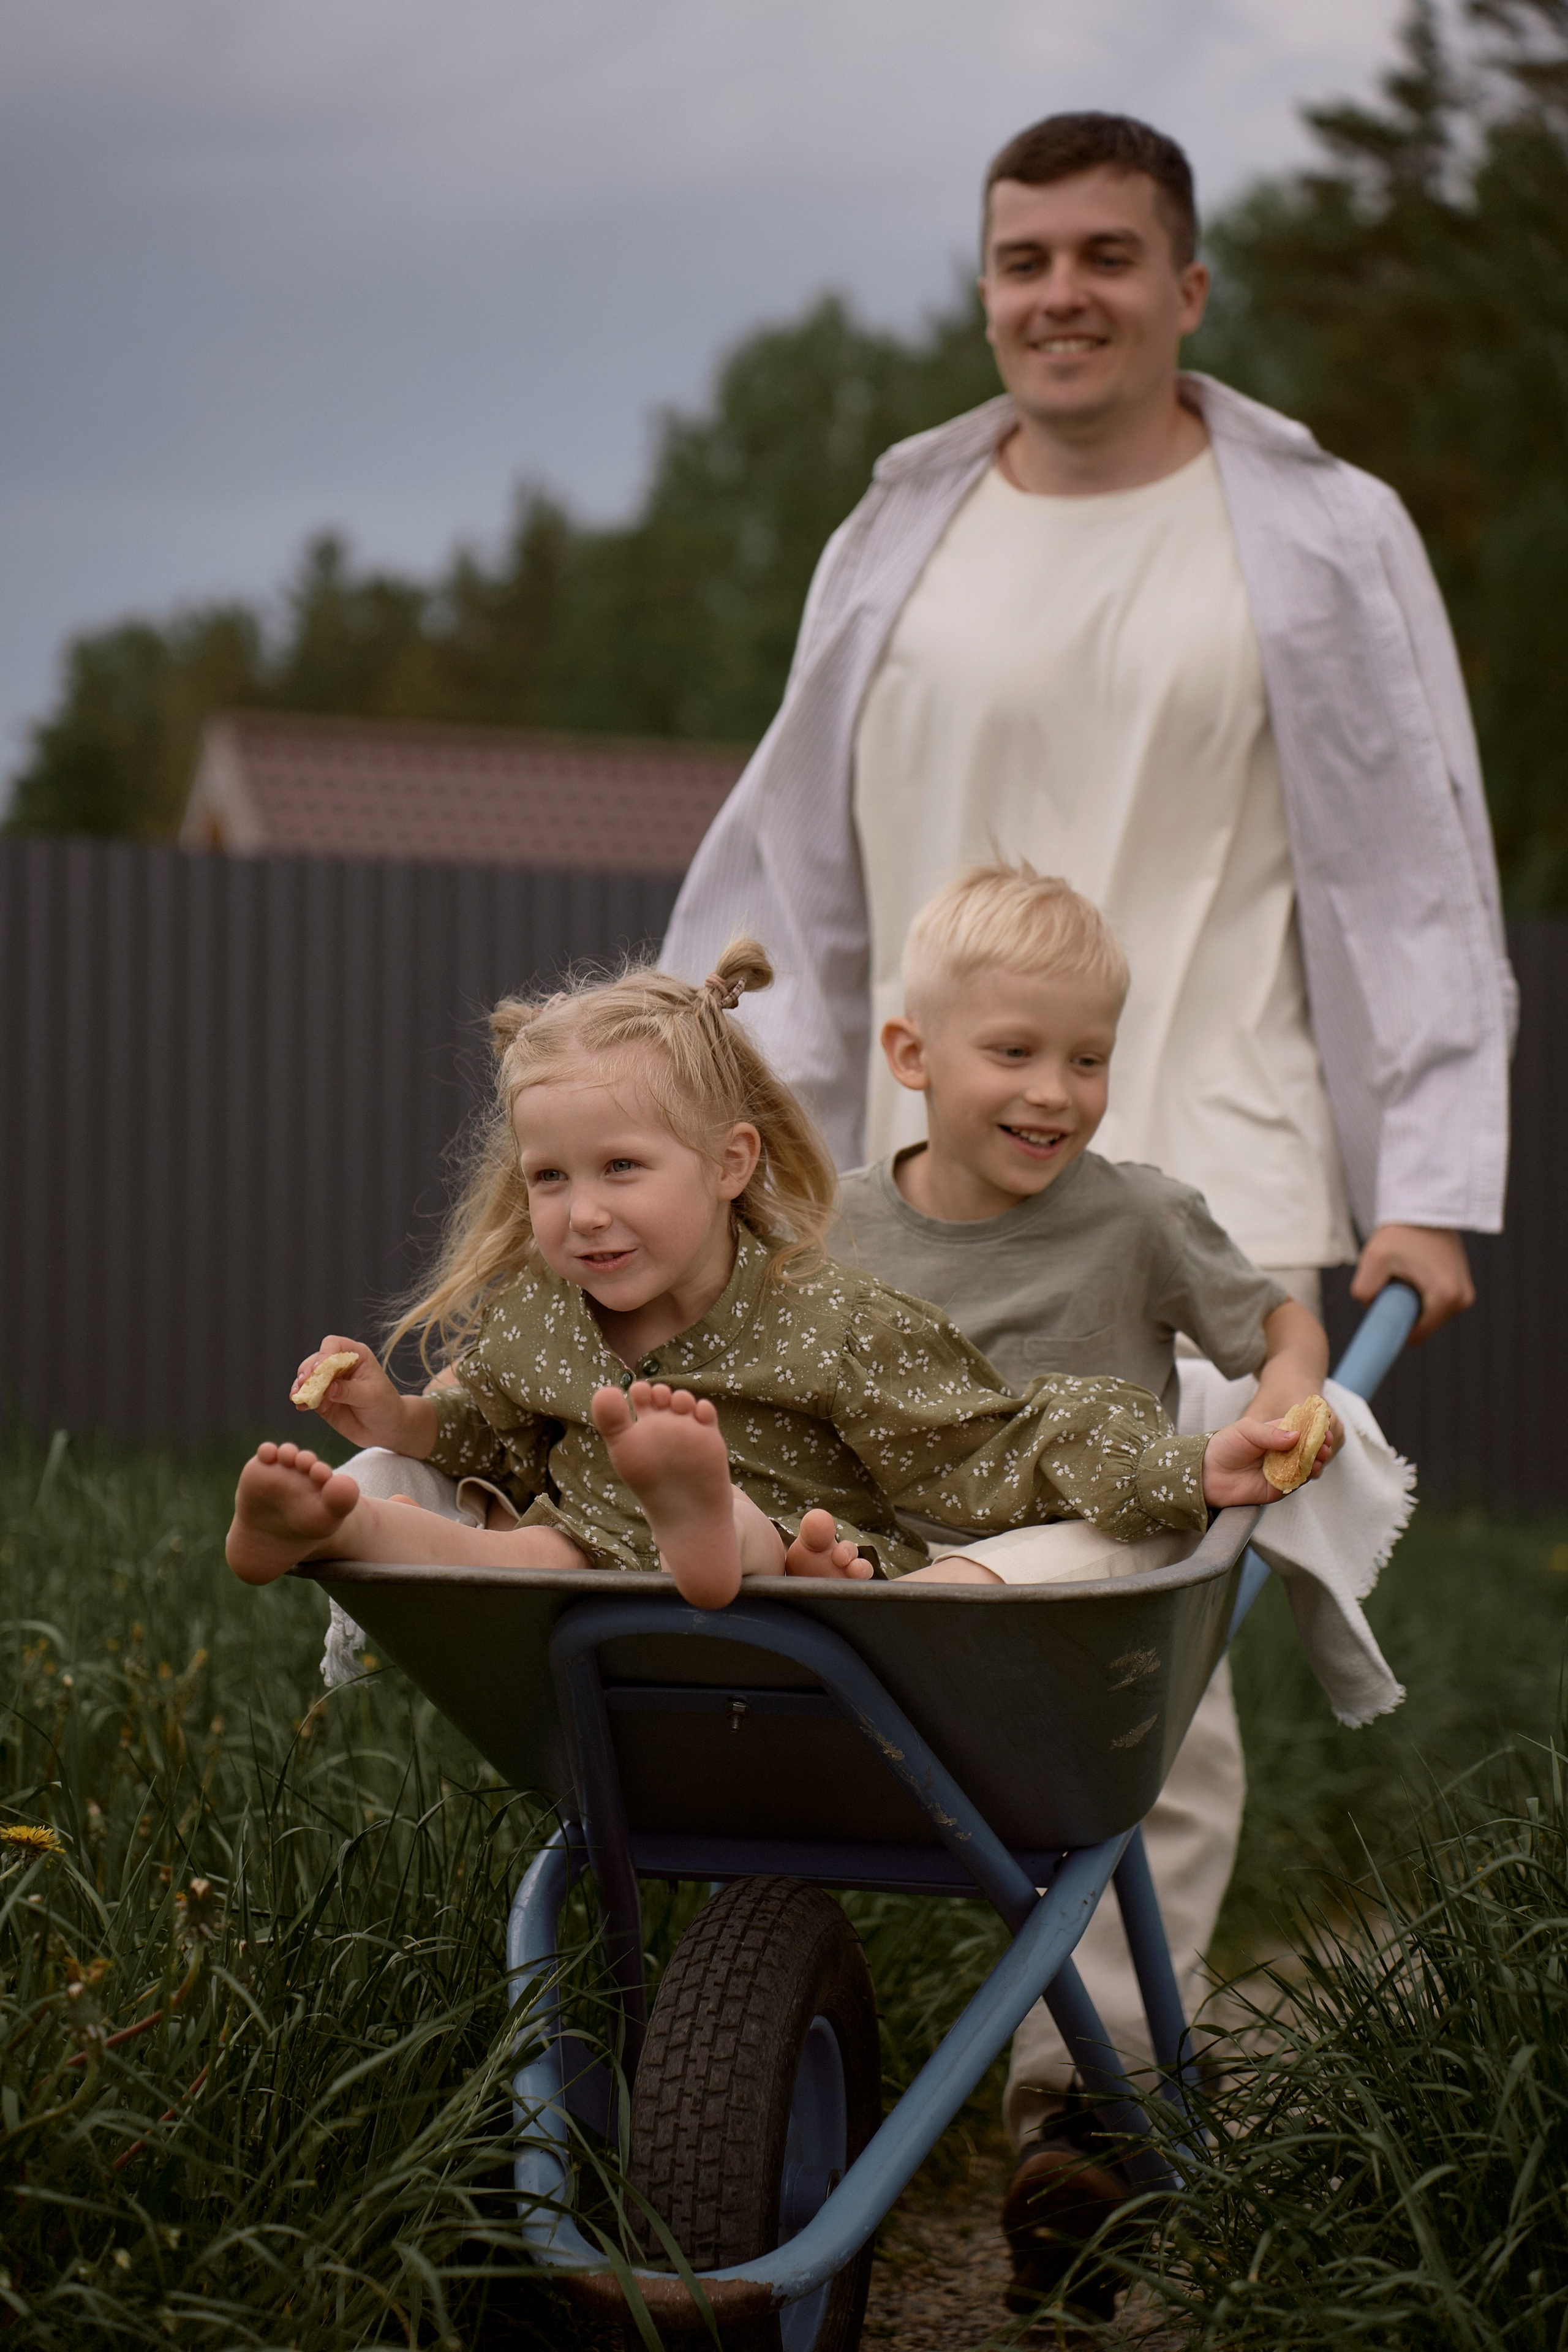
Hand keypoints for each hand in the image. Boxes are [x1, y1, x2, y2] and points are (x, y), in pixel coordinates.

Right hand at [291, 1337, 434, 1456]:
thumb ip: (349, 1391)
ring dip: (301, 1386)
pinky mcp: (321, 1399)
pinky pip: (307, 1396)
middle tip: (304, 1383)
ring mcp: (328, 1382)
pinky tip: (301, 1406)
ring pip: (307, 1378)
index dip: (324, 1354)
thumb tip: (328, 1388)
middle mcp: (339, 1365)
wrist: (386, 1428)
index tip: (319, 1368)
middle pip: (316, 1360)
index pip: (334, 1345)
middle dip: (308, 1371)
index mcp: (356, 1355)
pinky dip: (302, 1399)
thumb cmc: (385, 1405)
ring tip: (298, 1396)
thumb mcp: (371, 1396)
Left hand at [1201, 1414, 1338, 1508]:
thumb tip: (1296, 1436)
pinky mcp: (1278, 1488)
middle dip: (1319, 1444)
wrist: (1208, 1474)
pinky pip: (1297, 1482)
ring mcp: (1281, 1470)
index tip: (1324, 1424)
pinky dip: (1307, 1476)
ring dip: (1317, 1459)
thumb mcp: (1247, 1431)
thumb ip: (1270, 1433)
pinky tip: (1312, 1468)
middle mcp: (1281, 1452)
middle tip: (1326, 1441)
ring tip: (1321, 1454)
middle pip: (1307, 1448)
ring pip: (1306, 1465)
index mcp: (1275, 1434)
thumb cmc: (1224, 1446)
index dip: (1313, 1427)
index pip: (1300, 1429)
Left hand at [1351, 1224, 1473, 1344]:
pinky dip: (1421, 1293)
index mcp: (1446, 1297)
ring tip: (1407, 1273)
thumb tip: (1370, 1308)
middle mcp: (1462, 1299)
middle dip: (1403, 1310)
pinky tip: (1416, 1271)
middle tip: (1395, 1280)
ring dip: (1412, 1301)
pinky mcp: (1462, 1287)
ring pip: (1428, 1315)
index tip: (1383, 1304)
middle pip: (1423, 1326)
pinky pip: (1435, 1303)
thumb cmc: (1400, 1232)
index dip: (1394, 1326)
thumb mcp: (1374, 1260)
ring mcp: (1466, 1294)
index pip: (1416, 1336)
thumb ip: (1364, 1291)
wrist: (1425, 1208)